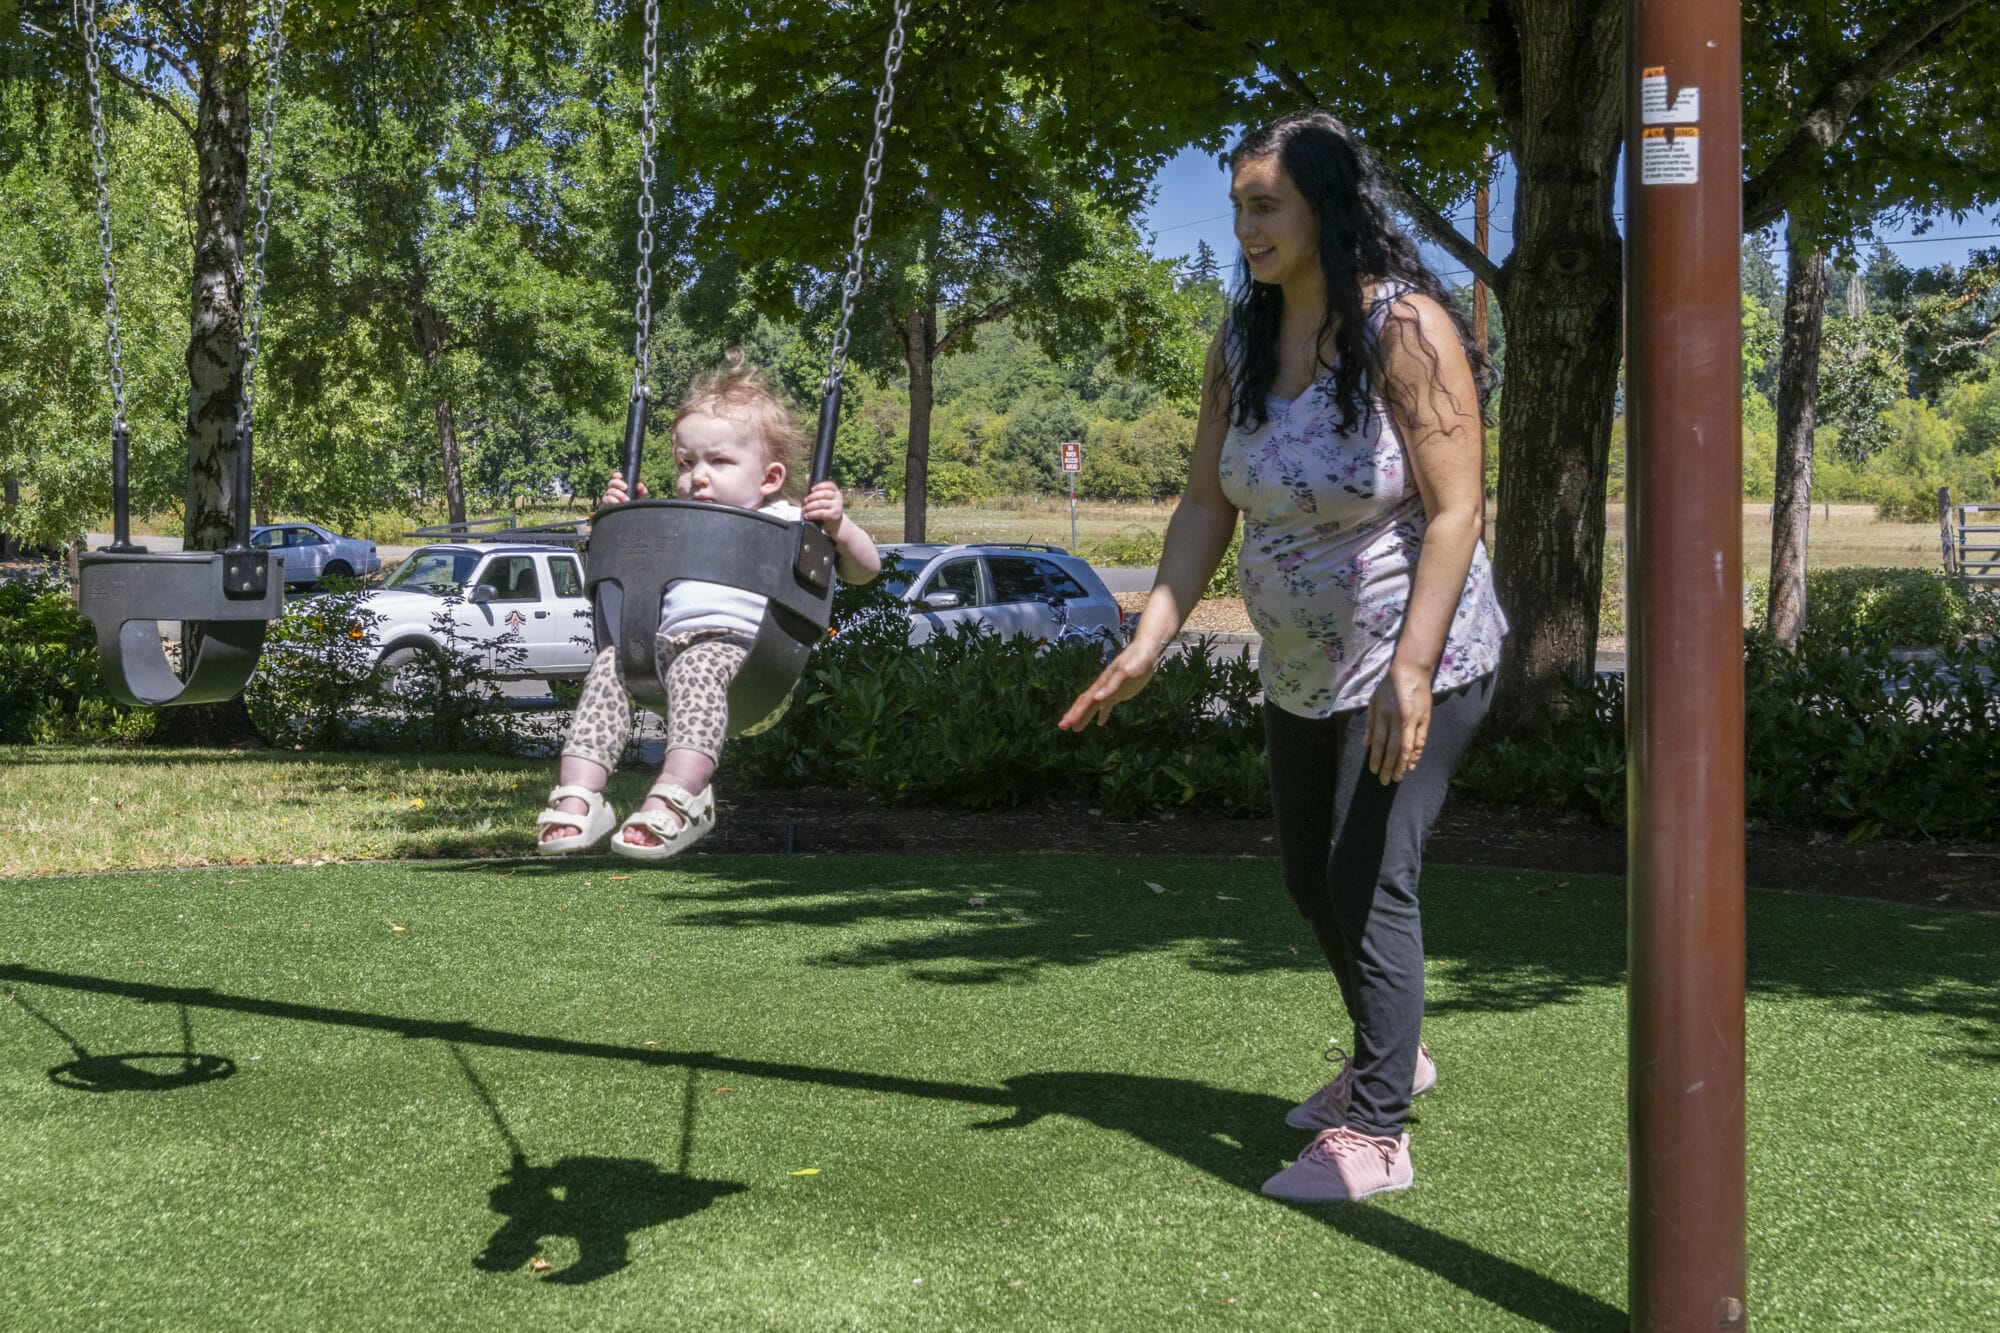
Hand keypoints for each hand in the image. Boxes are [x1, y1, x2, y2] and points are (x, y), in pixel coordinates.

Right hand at [601, 471, 647, 506]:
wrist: (632, 519)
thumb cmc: (635, 507)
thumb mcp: (640, 498)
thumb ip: (642, 491)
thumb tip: (639, 485)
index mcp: (620, 486)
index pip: (616, 477)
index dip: (617, 475)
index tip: (621, 476)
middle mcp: (613, 490)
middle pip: (611, 482)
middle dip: (618, 483)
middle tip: (626, 488)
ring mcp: (609, 497)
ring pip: (609, 491)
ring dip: (618, 494)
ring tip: (626, 500)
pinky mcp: (606, 504)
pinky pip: (605, 499)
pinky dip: (612, 500)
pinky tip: (618, 503)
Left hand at [801, 480, 845, 532]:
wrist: (835, 524)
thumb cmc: (827, 509)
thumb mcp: (823, 498)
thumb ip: (816, 488)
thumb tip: (808, 475)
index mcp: (836, 491)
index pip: (830, 485)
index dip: (820, 486)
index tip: (811, 489)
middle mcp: (838, 498)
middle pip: (824, 494)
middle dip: (812, 497)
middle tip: (805, 501)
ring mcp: (837, 506)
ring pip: (821, 503)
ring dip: (810, 506)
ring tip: (804, 509)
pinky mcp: (834, 515)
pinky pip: (821, 513)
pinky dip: (812, 514)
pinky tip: (807, 515)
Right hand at [1058, 642, 1160, 729]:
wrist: (1146, 652)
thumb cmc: (1136, 661)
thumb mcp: (1125, 673)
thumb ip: (1111, 686)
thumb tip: (1095, 698)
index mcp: (1101, 684)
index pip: (1085, 701)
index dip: (1075, 713)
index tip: (1065, 724)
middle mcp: (1103, 688)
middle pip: (1085, 704)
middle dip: (1073, 715)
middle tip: (1062, 727)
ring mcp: (1110, 691)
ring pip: (1093, 706)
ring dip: (1084, 716)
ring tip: (1075, 728)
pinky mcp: (1119, 693)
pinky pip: (1107, 706)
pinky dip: (1102, 714)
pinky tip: (1100, 723)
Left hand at [1364, 663, 1433, 784]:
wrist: (1411, 671)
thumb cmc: (1389, 686)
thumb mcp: (1373, 700)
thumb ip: (1370, 722)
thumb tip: (1366, 744)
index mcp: (1383, 714)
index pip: (1379, 742)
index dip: (1377, 758)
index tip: (1374, 771)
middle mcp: (1398, 719)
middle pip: (1392, 748)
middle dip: (1389, 766)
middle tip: (1386, 781)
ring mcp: (1413, 720)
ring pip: (1407, 748)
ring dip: (1402, 764)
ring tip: (1398, 777)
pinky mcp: (1425, 719)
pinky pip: (1420, 741)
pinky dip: (1416, 754)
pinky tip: (1412, 764)